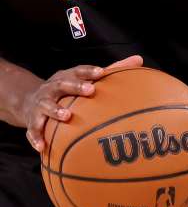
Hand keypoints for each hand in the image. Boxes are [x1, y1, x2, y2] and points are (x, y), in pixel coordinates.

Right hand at [23, 55, 142, 152]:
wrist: (30, 99)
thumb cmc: (68, 88)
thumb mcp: (85, 78)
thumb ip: (113, 69)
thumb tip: (139, 59)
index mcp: (67, 76)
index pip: (79, 71)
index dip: (89, 71)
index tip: (102, 73)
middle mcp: (53, 88)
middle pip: (62, 85)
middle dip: (75, 87)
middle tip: (90, 91)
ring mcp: (41, 104)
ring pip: (46, 106)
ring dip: (55, 111)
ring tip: (66, 117)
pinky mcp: (32, 121)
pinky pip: (33, 130)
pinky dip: (36, 138)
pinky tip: (43, 147)